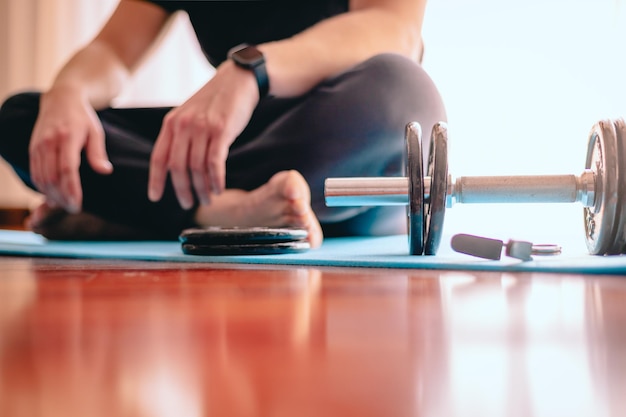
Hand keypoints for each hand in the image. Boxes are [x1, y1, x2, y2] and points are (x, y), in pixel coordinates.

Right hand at [29, 87, 112, 212]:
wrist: (60, 99)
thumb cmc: (82, 117)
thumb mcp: (96, 132)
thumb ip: (98, 153)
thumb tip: (106, 171)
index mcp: (67, 138)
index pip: (68, 170)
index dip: (72, 190)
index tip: (78, 204)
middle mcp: (49, 142)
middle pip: (52, 178)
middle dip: (62, 197)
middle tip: (74, 209)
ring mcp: (38, 145)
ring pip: (41, 178)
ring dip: (52, 195)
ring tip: (64, 205)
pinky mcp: (32, 148)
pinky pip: (34, 172)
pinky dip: (42, 187)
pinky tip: (52, 195)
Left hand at [148, 61, 258, 207]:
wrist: (238, 80)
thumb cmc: (216, 102)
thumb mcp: (191, 116)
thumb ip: (181, 137)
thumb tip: (175, 167)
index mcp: (172, 123)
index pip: (159, 157)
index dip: (156, 180)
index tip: (155, 198)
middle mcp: (183, 125)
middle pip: (177, 167)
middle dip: (182, 190)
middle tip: (189, 204)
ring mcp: (202, 128)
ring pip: (196, 168)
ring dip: (202, 188)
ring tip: (207, 199)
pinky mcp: (221, 131)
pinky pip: (214, 162)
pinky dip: (216, 180)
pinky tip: (218, 189)